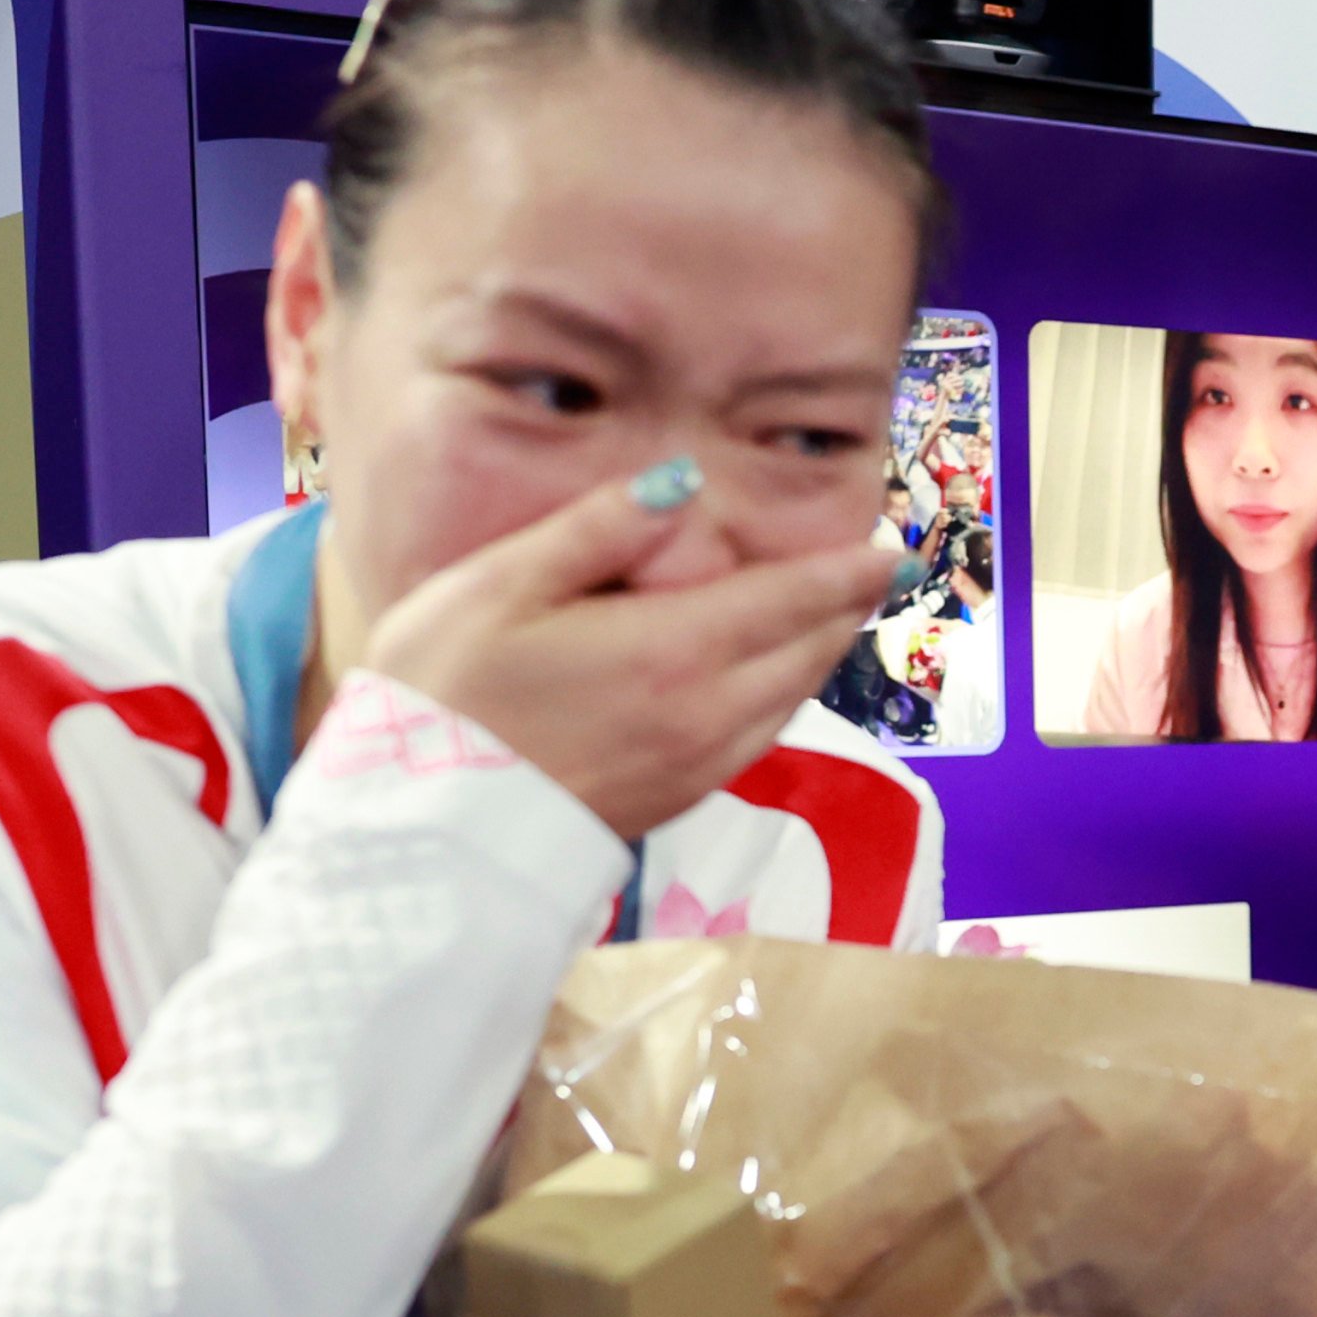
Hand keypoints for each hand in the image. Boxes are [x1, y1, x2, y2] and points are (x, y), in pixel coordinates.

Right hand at [362, 471, 887, 840]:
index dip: (849, 571)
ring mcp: (692, 767)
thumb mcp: (501, 585)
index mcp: (674, 650)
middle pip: (806, 654)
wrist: (422, 834)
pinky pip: (755, 741)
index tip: (895, 549)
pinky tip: (765, 684)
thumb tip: (681, 482)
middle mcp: (705, 714)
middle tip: (869, 574)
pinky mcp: (670, 803)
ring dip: (816, 657)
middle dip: (843, 610)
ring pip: (788, 702)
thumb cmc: (445, 696)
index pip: (793, 599)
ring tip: (827, 619)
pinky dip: (779, 700)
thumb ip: (598, 529)